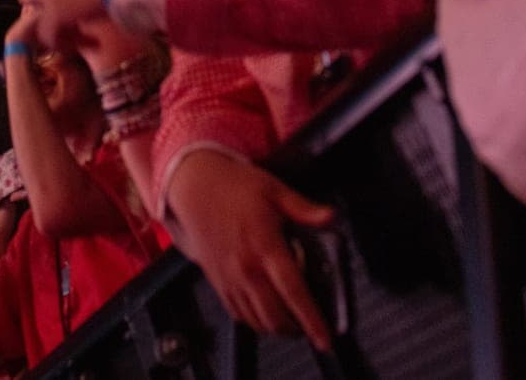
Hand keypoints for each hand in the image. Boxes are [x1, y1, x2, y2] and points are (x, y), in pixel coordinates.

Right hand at [167, 151, 333, 347]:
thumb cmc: (233, 186)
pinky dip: (254, 321)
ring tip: (290, 323)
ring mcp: (230, 278)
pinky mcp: (217, 281)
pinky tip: (264, 312)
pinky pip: (238, 314)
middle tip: (311, 328)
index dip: (312, 320)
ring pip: (256, 321)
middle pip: (275, 317)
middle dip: (297, 330)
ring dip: (276, 329)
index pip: (294, 292)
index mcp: (265, 246)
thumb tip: (330, 217)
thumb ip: (305, 209)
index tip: (325, 339)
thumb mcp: (274, 190)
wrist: (195, 186)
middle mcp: (246, 268)